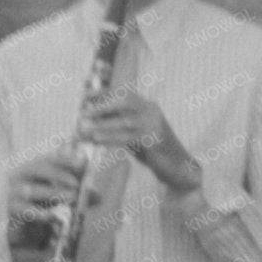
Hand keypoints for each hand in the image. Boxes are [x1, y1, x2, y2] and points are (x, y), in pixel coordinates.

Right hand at [6, 150, 86, 239]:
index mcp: (33, 167)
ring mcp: (13, 192)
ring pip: (32, 190)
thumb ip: (77, 193)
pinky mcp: (11, 210)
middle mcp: (20, 176)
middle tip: (77, 184)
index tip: (82, 162)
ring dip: (53, 192)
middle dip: (59, 174)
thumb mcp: (61, 196)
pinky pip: (27, 211)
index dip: (65, 158)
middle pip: (38, 168)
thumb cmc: (42, 206)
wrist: (21, 228)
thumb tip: (98, 196)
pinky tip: (55, 217)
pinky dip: (42, 214)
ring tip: (72, 197)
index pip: (48, 157)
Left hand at [77, 89, 199, 195]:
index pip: (124, 92)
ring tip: (84, 130)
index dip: (103, 92)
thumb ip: (119, 126)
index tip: (84, 95)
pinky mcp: (154, 140)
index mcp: (148, 106)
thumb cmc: (153, 152)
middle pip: (126, 100)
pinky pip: (127, 137)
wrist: (178, 168)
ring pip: (125, 121)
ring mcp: (154, 125)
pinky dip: (110, 138)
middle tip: (83, 113)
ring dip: (102, 125)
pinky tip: (97, 140)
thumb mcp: (134, 134)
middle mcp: (152, 111)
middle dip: (103, 105)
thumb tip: (91, 122)